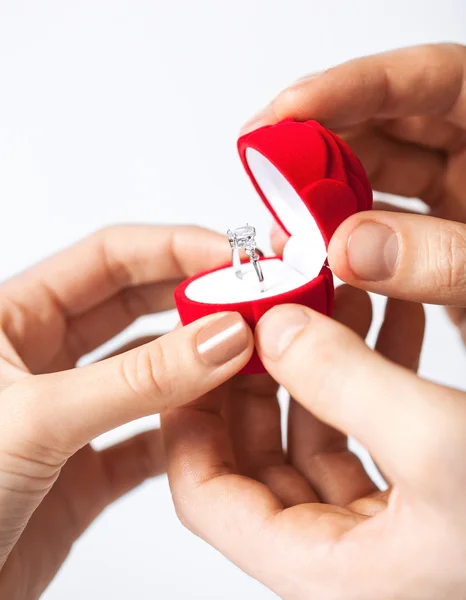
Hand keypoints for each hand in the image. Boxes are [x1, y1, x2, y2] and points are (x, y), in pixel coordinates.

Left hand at [0, 225, 253, 599]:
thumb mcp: (38, 418)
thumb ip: (137, 379)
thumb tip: (221, 338)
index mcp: (12, 319)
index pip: (109, 258)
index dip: (174, 249)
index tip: (232, 257)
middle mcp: (43, 359)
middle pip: (136, 306)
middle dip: (195, 300)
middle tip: (251, 302)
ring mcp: (69, 413)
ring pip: (149, 371)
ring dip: (197, 364)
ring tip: (245, 358)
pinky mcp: (85, 469)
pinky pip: (150, 436)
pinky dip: (187, 430)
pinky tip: (217, 426)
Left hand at [161, 287, 465, 599]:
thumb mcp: (447, 444)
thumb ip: (347, 382)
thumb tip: (277, 331)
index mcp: (329, 568)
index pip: (207, 498)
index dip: (190, 420)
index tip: (196, 347)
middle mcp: (347, 553)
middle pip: (256, 457)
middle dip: (258, 372)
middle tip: (261, 304)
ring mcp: (385, 521)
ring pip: (313, 432)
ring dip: (314, 360)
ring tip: (328, 290)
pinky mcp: (423, 492)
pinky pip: (367, 425)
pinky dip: (364, 368)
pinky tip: (382, 314)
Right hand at [244, 43, 465, 340]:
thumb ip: (444, 260)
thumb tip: (351, 249)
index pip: (431, 81)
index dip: (352, 88)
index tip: (286, 111)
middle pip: (387, 126)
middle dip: (321, 144)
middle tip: (265, 170)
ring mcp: (456, 203)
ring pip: (374, 179)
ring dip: (325, 197)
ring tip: (284, 222)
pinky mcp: (433, 246)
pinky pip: (377, 228)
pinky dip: (342, 240)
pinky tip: (316, 255)